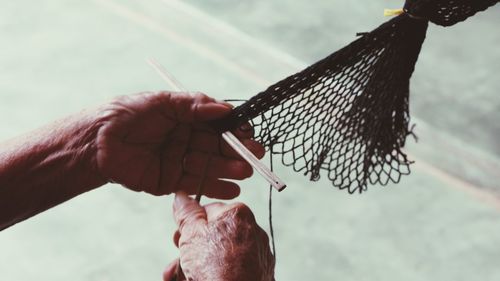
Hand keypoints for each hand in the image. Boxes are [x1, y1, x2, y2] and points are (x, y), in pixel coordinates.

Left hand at [96, 92, 263, 198]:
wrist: (96, 142)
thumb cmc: (127, 115)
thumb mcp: (162, 102)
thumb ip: (194, 105)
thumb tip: (226, 109)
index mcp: (185, 119)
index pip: (216, 125)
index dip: (233, 130)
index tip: (248, 134)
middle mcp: (186, 140)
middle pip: (217, 147)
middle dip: (236, 151)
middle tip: (255, 156)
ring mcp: (179, 162)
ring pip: (210, 166)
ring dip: (229, 169)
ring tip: (245, 172)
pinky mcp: (170, 182)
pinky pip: (196, 184)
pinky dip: (215, 188)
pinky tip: (232, 190)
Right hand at [163, 192, 274, 280]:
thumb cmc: (214, 267)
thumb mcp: (192, 234)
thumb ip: (186, 214)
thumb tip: (182, 196)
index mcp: (238, 213)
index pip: (208, 210)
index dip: (189, 225)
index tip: (178, 238)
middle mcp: (253, 231)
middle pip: (214, 236)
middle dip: (191, 250)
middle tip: (177, 262)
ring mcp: (258, 255)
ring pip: (220, 256)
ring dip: (197, 266)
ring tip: (179, 277)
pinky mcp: (260, 274)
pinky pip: (233, 270)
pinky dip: (214, 275)